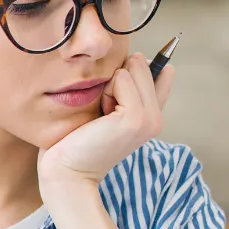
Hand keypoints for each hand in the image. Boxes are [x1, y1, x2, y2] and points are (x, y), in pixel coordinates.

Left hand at [39, 54, 173, 186]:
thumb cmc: (76, 140)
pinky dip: (106, 90)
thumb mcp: (104, 108)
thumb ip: (123, 88)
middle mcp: (156, 118)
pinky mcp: (137, 118)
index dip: (143, 68)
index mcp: (151, 115)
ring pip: (133, 68)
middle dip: (116, 77)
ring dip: (109, 84)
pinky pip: (122, 78)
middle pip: (142, 64)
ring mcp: (150, 119)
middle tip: (102, 110)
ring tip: (100, 114)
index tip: (122, 85)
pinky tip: (100, 116)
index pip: (162, 74)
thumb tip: (138, 57)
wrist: (67, 172)